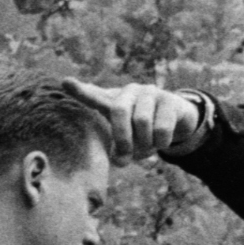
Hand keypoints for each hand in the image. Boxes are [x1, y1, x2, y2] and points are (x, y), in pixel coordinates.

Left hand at [71, 79, 206, 163]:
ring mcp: (150, 92)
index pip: (94, 95)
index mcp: (114, 101)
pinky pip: (162, 127)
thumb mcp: (129, 140)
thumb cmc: (144, 132)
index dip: (81, 91)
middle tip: (125, 158)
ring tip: (147, 149)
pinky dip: (161, 142)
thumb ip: (120, 151)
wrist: (178, 119)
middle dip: (122, 138)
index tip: (65, 82)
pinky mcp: (169, 100)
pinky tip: (161, 143)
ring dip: (145, 143)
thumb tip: (119, 161)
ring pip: (142, 121)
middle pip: (119, 111)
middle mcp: (129, 92)